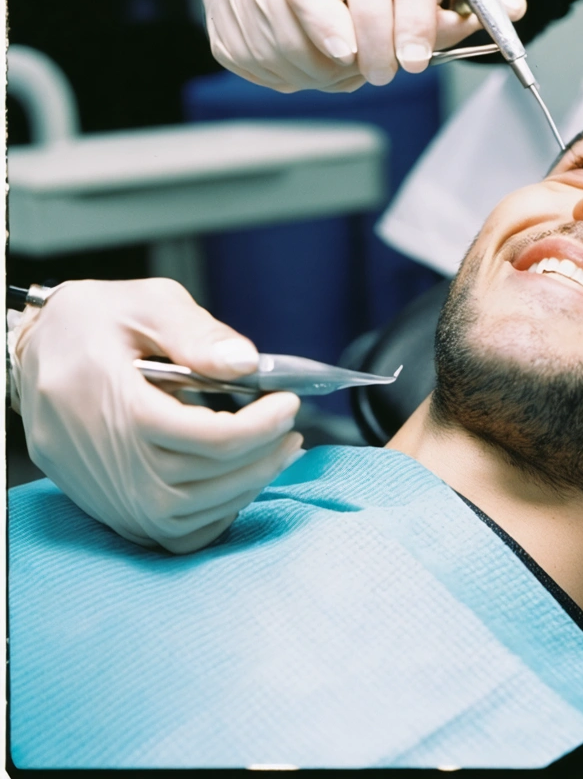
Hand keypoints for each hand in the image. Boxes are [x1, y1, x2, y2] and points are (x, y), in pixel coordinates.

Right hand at [9, 279, 302, 552]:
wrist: (34, 351)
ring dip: (246, 487)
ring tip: (275, 451)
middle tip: (289, 429)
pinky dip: (212, 518)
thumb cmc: (91, 323)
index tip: (288, 402)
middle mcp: (106, 459)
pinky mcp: (107, 507)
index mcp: (114, 404)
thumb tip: (245, 363)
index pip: (207, 438)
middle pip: (205, 482)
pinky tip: (235, 485)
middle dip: (262, 457)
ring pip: (192, 516)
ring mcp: (104, 492)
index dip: (260, 425)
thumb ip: (198, 333)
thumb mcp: (145, 303)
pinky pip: (171, 537)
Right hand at [202, 0, 525, 92]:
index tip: (411, 57)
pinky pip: (261, 63)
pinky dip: (294, 74)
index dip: (402, 20)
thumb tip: (512, 5)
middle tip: (385, 70)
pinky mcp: (222, 18)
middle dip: (373, 57)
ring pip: (299, 51)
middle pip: (341, 22)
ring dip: (333, 72)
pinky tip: (313, 60)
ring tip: (349, 63)